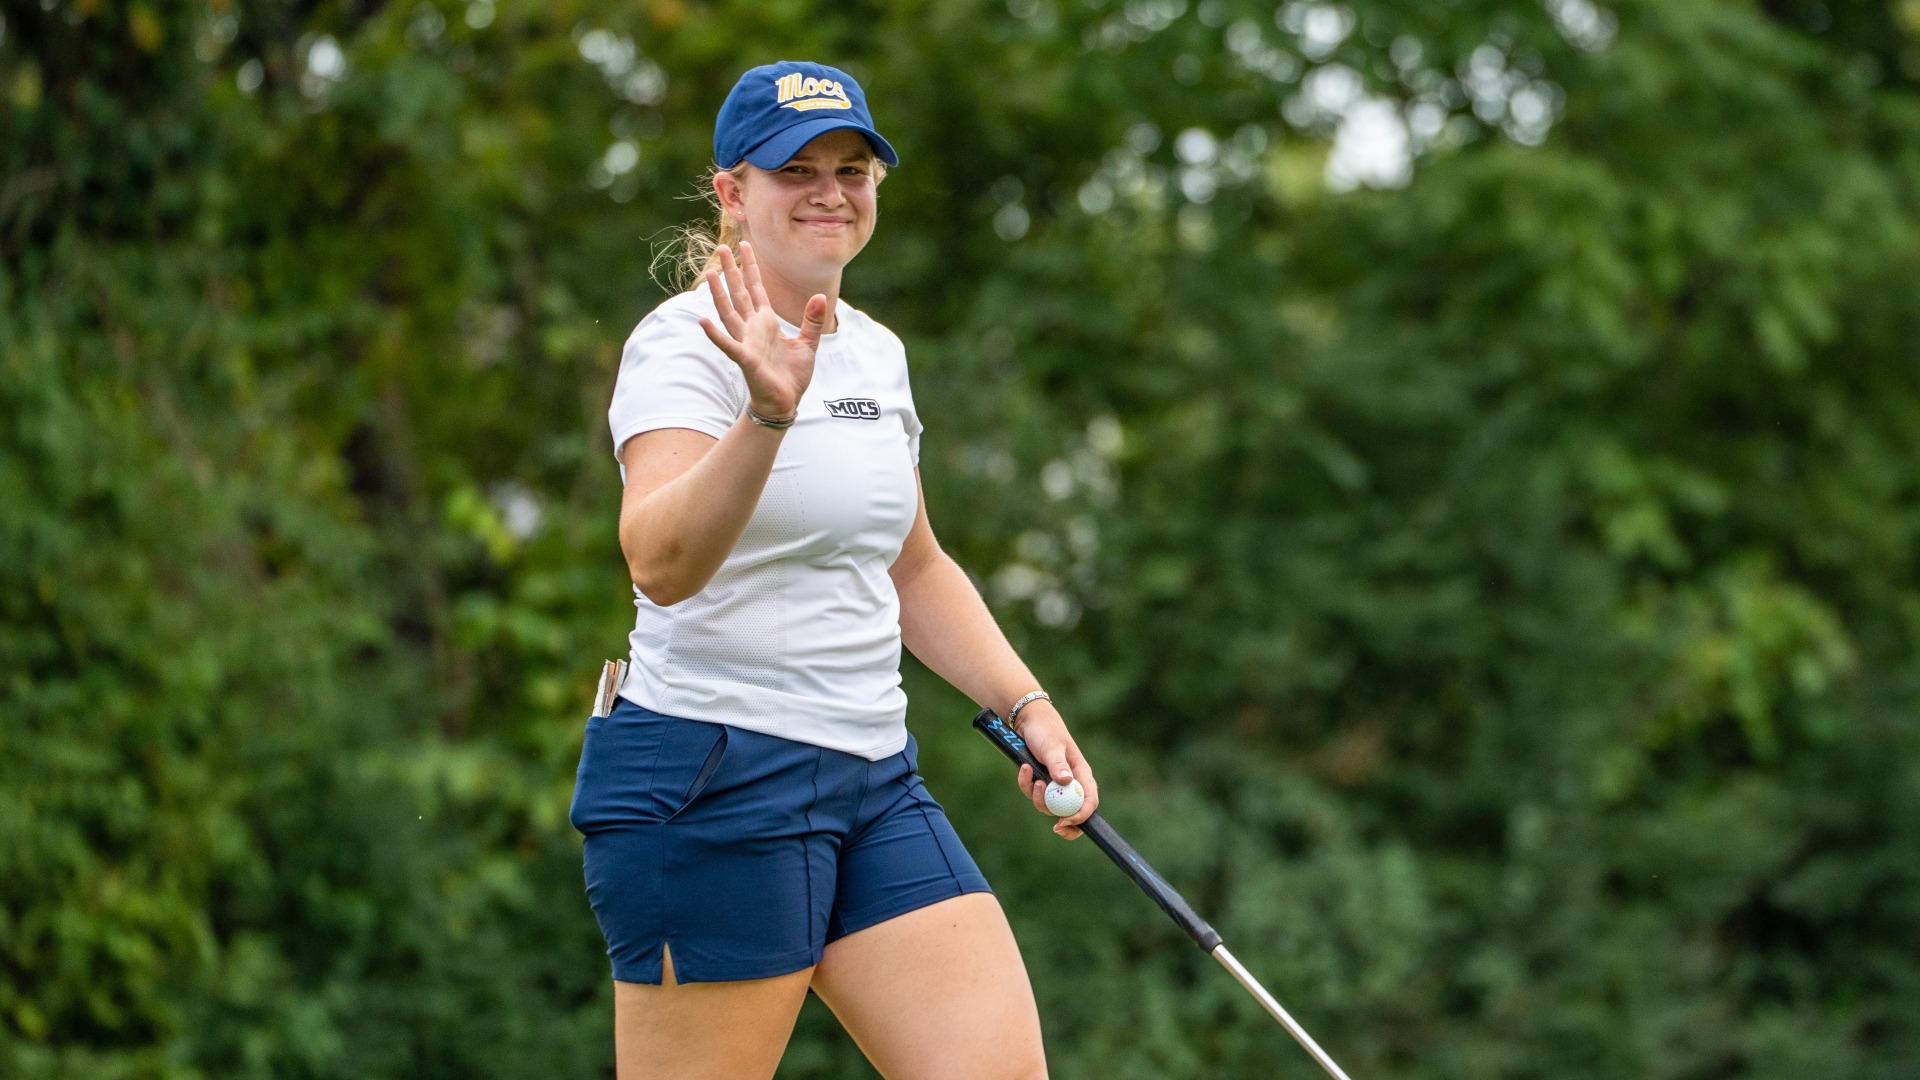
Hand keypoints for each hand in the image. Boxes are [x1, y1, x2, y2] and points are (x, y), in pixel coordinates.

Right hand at [696, 242, 823, 419]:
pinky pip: (728, 345)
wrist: (785, 402)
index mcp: (766, 322)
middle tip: (721, 246)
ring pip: (729, 313)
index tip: (745, 245)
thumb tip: (820, 296)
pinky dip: (715, 335)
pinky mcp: (746, 359)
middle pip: (739, 294)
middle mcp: (753, 328)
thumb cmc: (792, 375)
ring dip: (719, 294)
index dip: (750, 267)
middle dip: (732, 271)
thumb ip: (812, 320)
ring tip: (709, 274)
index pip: (756, 288)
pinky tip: (702, 321)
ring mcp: (747, 342)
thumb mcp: (808, 343)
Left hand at [1011, 701, 1099, 839]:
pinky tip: (1024, 768)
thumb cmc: (1046, 731)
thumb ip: (1058, 764)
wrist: (1028, 721)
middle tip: (1056, 828)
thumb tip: (1066, 782)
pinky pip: (1034, 794)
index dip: (1082, 815)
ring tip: (1034, 778)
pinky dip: (1026, 784)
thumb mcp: (1052, 746)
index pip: (1089, 800)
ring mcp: (1055, 784)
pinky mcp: (1041, 782)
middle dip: (1065, 822)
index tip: (1067, 821)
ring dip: (1039, 797)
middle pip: (1074, 812)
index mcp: (1081, 774)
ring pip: (1049, 806)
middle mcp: (1070, 782)